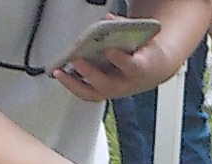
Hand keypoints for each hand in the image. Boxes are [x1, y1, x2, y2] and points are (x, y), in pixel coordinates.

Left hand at [53, 38, 181, 102]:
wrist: (152, 69)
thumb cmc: (144, 53)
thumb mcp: (141, 37)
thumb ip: (125, 28)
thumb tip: (108, 20)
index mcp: (141, 68)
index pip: (132, 67)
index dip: (120, 60)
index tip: (110, 50)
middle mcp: (127, 84)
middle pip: (108, 84)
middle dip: (90, 73)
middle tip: (76, 60)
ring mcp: (115, 91)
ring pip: (95, 93)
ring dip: (75, 84)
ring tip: (59, 72)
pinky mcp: (104, 92)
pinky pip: (88, 93)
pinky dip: (73, 85)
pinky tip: (61, 74)